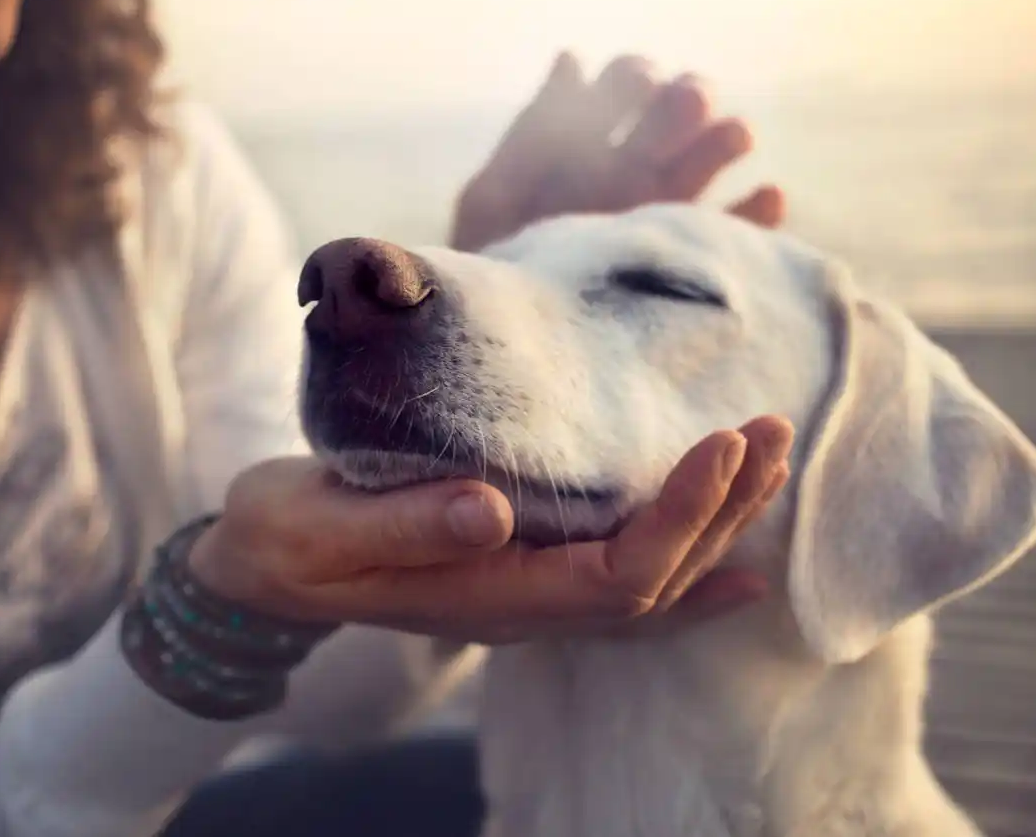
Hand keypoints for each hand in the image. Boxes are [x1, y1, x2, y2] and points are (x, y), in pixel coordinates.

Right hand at [188, 416, 792, 644]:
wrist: (266, 565)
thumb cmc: (287, 540)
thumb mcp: (321, 528)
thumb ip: (403, 526)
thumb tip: (491, 509)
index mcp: (486, 596)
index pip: (614, 575)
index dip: (679, 517)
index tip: (722, 443)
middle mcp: (523, 606)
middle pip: (654, 580)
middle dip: (721, 509)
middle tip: (770, 430)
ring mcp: (527, 594)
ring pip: (650, 580)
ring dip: (717, 524)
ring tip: (769, 461)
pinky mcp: (522, 566)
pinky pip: (624, 584)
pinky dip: (689, 570)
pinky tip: (738, 563)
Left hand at [450, 53, 785, 253]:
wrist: (514, 351)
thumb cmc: (493, 273)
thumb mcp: (495, 201)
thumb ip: (532, 134)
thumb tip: (572, 58)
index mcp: (584, 148)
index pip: (623, 88)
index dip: (634, 78)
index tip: (640, 83)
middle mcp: (631, 174)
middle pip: (673, 117)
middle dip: (686, 100)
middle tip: (689, 102)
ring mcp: (663, 217)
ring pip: (707, 164)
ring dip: (725, 141)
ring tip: (734, 135)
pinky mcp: (691, 264)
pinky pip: (736, 235)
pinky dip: (758, 215)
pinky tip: (768, 195)